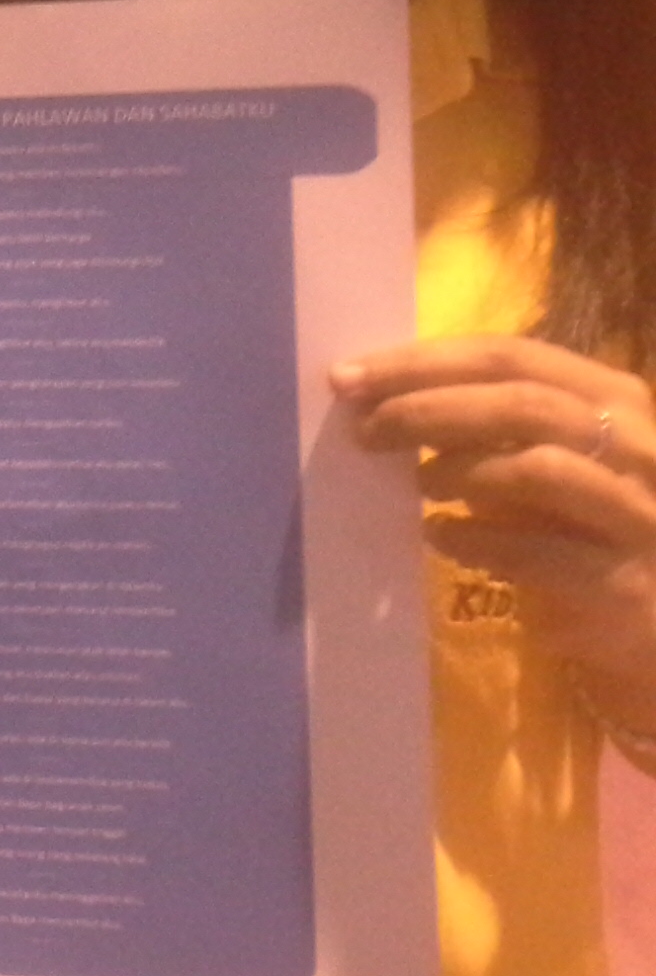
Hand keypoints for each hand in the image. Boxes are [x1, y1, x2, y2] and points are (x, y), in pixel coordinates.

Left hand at [335, 333, 655, 721]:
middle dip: (427, 408)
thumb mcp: (546, 457)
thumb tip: (381, 396)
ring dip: (458, 470)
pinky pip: (535, 552)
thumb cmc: (586, 526)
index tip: (349, 375)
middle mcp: (641, 446)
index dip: (423, 360)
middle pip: (522, 403)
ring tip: (418, 484)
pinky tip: (441, 537)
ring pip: (537, 468)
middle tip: (365, 430)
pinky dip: (473, 538)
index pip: (512, 355)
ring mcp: (641, 514)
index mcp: (615, 398)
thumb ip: (487, 422)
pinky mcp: (625, 583)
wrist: (651, 620)